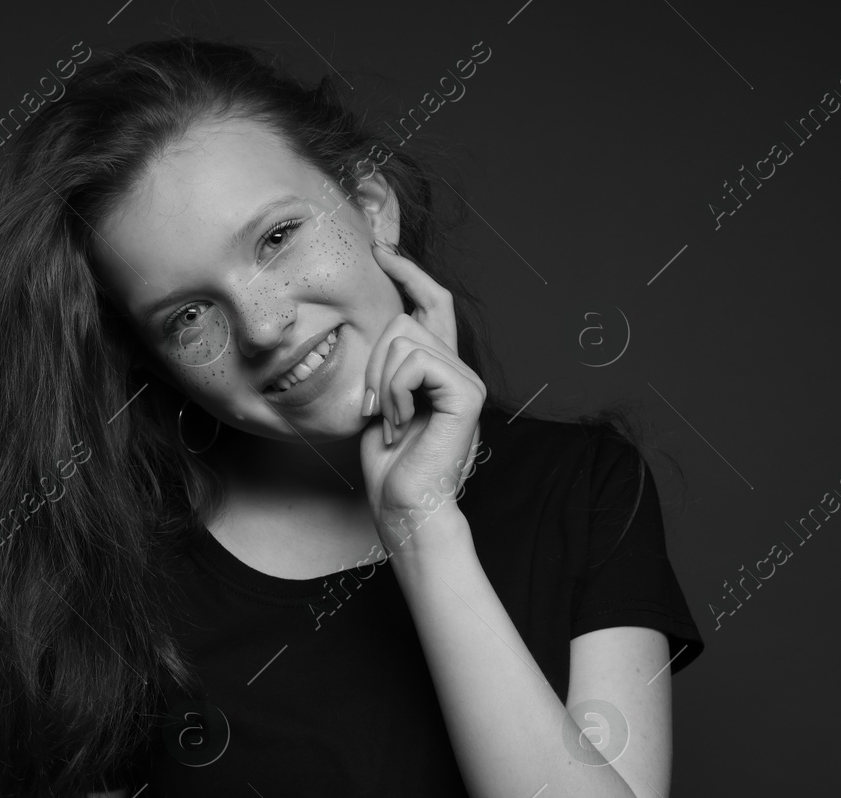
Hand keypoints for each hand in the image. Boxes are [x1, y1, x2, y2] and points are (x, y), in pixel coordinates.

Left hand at [360, 242, 486, 551]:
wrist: (405, 506)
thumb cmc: (389, 465)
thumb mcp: (379, 400)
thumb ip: (386, 363)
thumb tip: (377, 323)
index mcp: (440, 368)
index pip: (431, 302)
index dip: (408, 271)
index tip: (380, 249)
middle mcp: (459, 368)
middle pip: (405, 319)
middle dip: (373, 361)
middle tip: (373, 410)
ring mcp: (467, 380)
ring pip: (405, 339)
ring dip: (381, 382)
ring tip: (388, 421)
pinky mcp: (467, 394)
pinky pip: (415, 363)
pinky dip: (395, 392)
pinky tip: (400, 423)